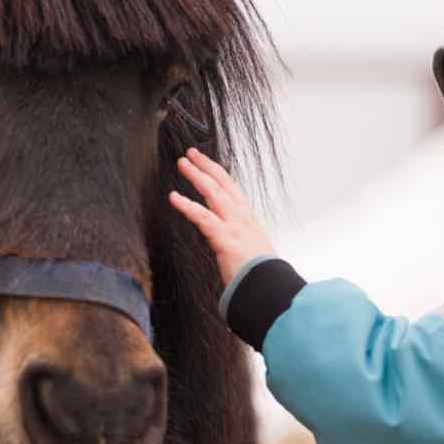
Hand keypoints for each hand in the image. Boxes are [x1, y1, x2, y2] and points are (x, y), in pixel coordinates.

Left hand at [168, 148, 275, 286]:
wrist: (270, 289)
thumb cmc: (261, 276)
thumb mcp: (253, 252)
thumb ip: (240, 242)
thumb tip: (232, 244)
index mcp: (248, 221)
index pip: (233, 189)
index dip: (218, 174)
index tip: (206, 163)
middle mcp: (243, 219)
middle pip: (223, 184)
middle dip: (206, 166)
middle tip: (190, 153)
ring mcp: (235, 227)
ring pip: (214, 193)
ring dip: (196, 176)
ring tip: (182, 164)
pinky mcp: (226, 240)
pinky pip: (203, 218)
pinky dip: (187, 205)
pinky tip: (173, 197)